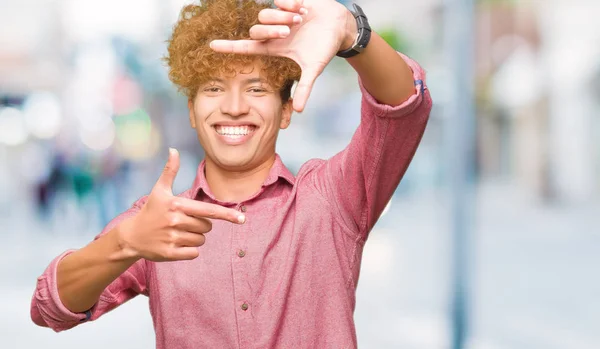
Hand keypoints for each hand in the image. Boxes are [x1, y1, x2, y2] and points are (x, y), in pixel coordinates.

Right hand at [117, 148, 245, 261]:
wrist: (132, 236)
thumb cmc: (151, 211)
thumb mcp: (159, 190)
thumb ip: (170, 171)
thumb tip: (174, 150)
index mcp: (177, 204)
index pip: (208, 210)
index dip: (227, 214)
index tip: (241, 219)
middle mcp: (175, 221)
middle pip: (207, 227)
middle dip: (201, 226)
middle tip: (184, 222)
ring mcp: (172, 238)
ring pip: (201, 240)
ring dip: (195, 238)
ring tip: (178, 233)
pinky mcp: (170, 253)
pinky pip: (194, 253)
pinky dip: (190, 250)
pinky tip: (176, 244)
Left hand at [209, 0, 355, 112]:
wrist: (339, 26)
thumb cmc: (324, 48)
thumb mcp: (313, 69)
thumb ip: (305, 88)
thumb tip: (299, 110)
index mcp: (274, 46)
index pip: (246, 47)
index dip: (229, 47)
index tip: (211, 46)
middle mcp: (272, 30)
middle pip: (255, 29)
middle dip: (272, 30)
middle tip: (290, 31)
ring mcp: (278, 15)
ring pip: (265, 13)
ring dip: (282, 17)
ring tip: (301, 19)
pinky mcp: (286, 1)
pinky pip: (279, 0)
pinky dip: (291, 4)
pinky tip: (303, 8)